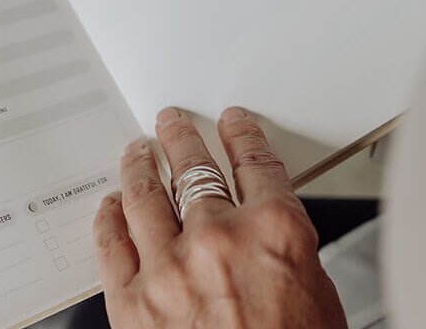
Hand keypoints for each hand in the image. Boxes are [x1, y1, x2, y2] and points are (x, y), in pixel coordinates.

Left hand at [93, 107, 347, 328]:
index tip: (232, 125)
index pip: (255, 164)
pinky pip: (112, 242)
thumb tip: (264, 231)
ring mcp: (170, 267)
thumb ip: (284, 250)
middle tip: (172, 123)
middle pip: (193, 167)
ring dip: (139, 165)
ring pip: (145, 195)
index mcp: (275, 233)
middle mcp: (219, 238)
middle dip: (182, 138)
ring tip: (137, 152)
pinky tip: (110, 206)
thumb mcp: (316, 295)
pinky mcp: (132, 301)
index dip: (241, 136)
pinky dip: (109, 217)